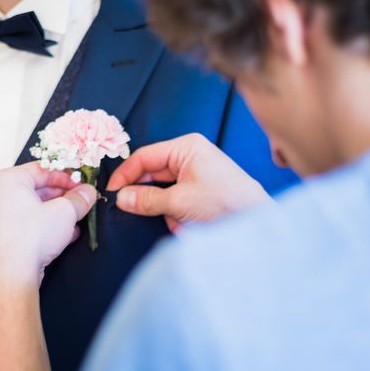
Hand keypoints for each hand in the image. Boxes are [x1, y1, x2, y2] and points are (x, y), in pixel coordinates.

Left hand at [0, 162, 96, 292]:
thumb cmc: (30, 239)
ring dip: (55, 212)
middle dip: (62, 196)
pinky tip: (64, 234)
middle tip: (81, 201)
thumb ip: (79, 198)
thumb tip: (88, 193)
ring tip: (76, 219)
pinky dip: (44, 225)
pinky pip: (25, 224)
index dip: (67, 176)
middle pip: (36, 188)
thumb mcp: (65, 212)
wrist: (11, 277)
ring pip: (31, 207)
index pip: (42, 169)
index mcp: (7, 180)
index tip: (82, 184)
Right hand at [107, 134, 270, 231]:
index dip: (125, 174)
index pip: (145, 156)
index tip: (111, 192)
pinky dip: (175, 213)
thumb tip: (121, 198)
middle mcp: (190, 156)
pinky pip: (175, 199)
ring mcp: (196, 173)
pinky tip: (184, 223)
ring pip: (162, 189)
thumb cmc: (225, 203)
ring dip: (163, 208)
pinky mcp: (200, 190)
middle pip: (152, 172)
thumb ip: (147, 199)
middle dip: (146, 194)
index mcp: (186, 147)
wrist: (258, 223)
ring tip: (176, 220)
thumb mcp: (179, 202)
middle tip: (130, 209)